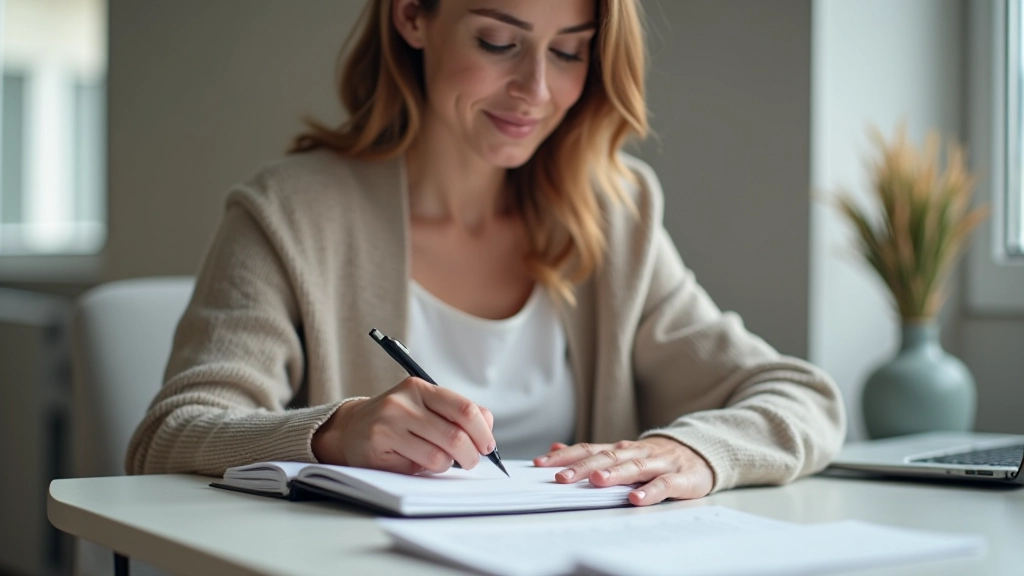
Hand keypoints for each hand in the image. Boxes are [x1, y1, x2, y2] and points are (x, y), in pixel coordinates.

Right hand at [312, 377, 493, 473]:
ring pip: (439, 455)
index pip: (464, 409)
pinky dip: (426, 469)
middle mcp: (404, 402)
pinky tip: (416, 461)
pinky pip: (419, 465)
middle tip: (471, 461)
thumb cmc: (396, 421)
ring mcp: (390, 422)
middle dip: (471, 455)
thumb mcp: (425, 408)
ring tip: (440, 461)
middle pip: (455, 435)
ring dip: (448, 465)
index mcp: (420, 388)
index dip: (482, 431)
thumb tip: (488, 425)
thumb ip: (456, 414)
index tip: (488, 446)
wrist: (351, 429)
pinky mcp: (380, 443)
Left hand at [533, 437, 713, 505]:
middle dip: (583, 468)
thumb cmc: (654, 458)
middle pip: (607, 458)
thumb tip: (555, 448)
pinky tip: (636, 499)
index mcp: (621, 449)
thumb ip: (590, 452)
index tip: (541, 464)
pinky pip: (664, 485)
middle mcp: (636, 453)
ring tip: (597, 482)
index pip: (588, 449)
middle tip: (561, 478)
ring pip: (634, 468)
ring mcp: (659, 464)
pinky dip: (650, 492)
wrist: (700, 453)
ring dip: (614, 474)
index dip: (565, 457)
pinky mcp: (680, 478)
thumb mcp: (621, 453)